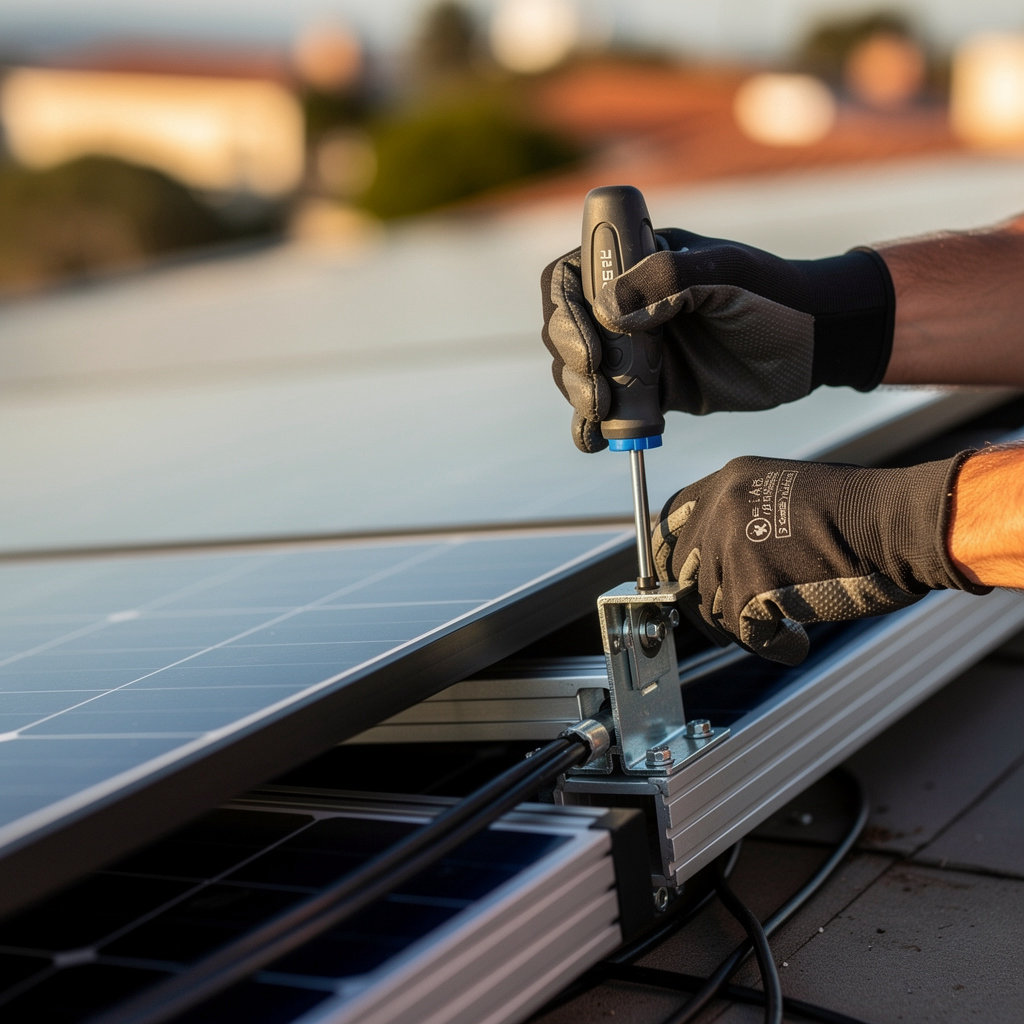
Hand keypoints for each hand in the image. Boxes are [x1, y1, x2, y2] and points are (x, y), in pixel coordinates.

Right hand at [541, 230, 893, 451]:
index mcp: (635, 264)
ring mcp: (634, 350)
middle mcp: (625, 306)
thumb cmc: (774, 295)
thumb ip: (669, 280)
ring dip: (580, 393)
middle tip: (600, 379)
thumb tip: (611, 308)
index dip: (565, 307)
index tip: (589, 338)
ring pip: (579, 372)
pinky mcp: (649, 391)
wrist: (814, 344)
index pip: (571, 277)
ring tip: (606, 408)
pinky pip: (607, 410)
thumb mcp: (725, 274)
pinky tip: (593, 440)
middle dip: (573, 357)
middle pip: (566, 329)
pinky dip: (591, 427)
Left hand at [652, 453, 986, 664]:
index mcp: (729, 481)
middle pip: (685, 571)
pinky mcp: (752, 584)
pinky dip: (774, 647)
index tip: (677, 583)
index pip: (671, 522)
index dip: (671, 559)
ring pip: (713, 606)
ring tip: (785, 627)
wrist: (899, 523)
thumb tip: (709, 564)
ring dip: (746, 626)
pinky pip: (746, 634)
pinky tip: (797, 643)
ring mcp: (733, 544)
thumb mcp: (782, 499)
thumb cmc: (858, 518)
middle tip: (733, 623)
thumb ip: (741, 522)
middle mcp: (722, 507)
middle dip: (706, 603)